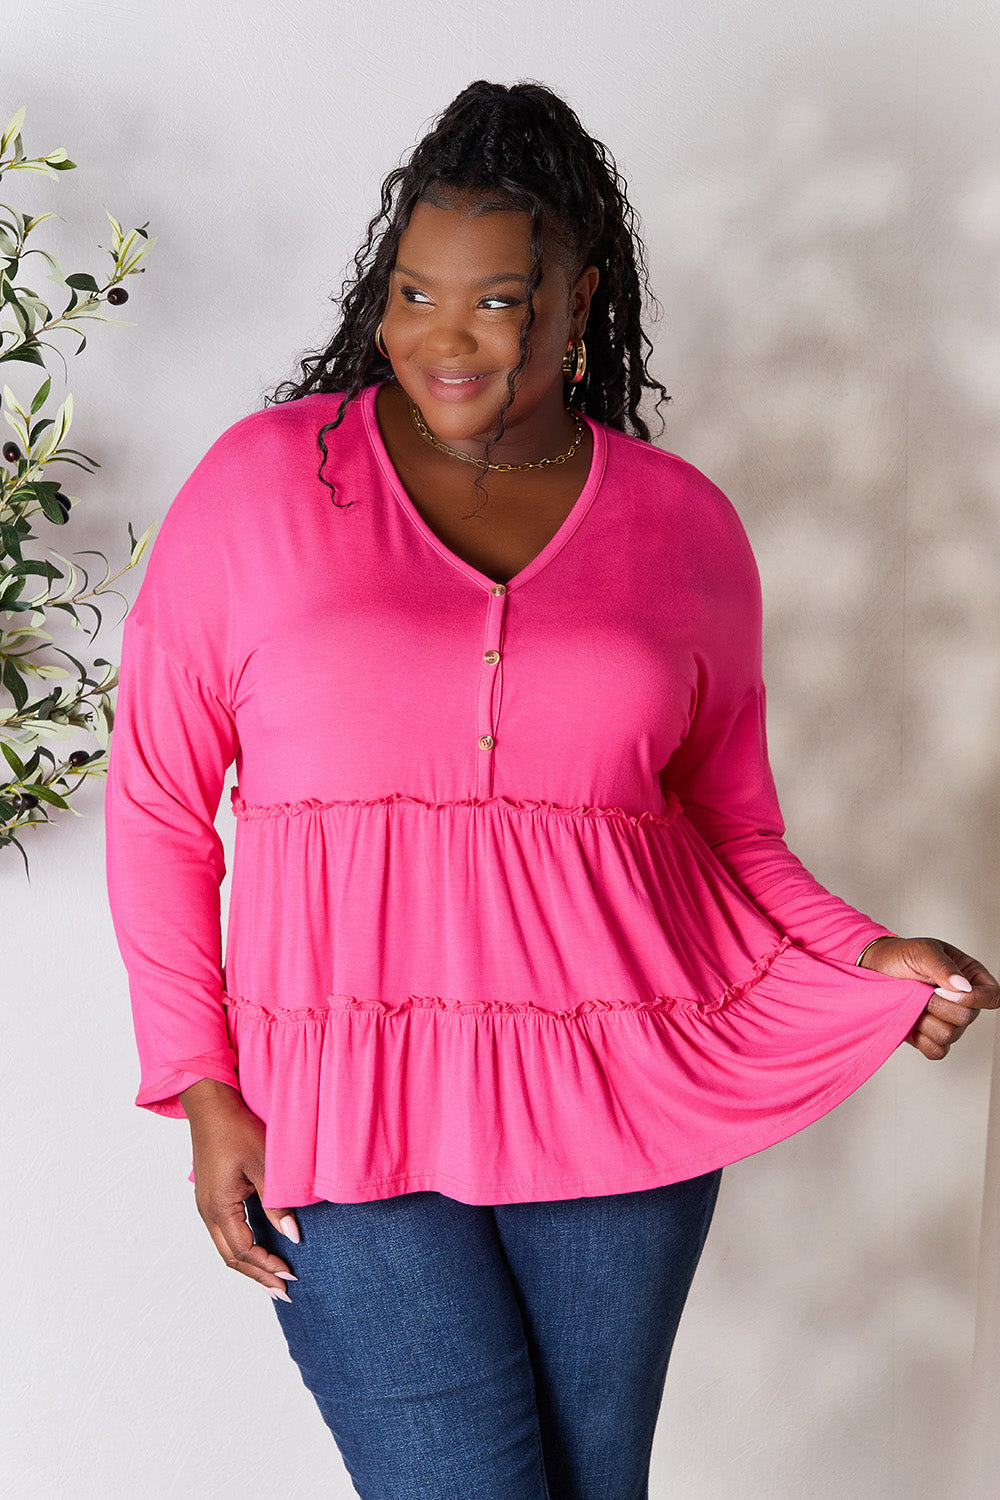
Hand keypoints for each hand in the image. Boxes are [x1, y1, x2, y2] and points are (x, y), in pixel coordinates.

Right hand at [179, 1079, 301, 1299]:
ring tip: (273, 1278)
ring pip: (227, 1248)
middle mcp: (208, 1212)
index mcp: (219, 1208)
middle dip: (258, 1276)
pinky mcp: (211, 1196)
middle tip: (284, 1292)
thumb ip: (277, 1203)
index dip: (268, 1267)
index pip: (245, 1251)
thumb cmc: (236, 1129)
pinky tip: (259, 1249)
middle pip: (232, 1258)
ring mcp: (206, 1205)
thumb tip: (293, 1236)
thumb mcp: (263, 1165)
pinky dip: (243, 1247)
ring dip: (250, 1265)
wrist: (212, 1105)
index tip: (292, 1276)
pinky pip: (225, 1233)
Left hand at [858, 936, 998, 1059]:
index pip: (992, 996)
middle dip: (937, 1005)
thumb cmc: (900, 956)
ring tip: (913, 1002)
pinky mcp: (931, 1037)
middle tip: (920, 990)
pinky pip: (936, 1051)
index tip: (945, 991)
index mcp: (969, 977)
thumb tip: (963, 986)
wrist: (873, 969)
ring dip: (925, 1019)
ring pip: (949, 1035)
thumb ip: (943, 966)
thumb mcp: (922, 951)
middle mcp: (964, 1002)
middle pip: (967, 1018)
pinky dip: (920, 1038)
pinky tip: (911, 1020)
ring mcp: (948, 1022)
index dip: (975, 998)